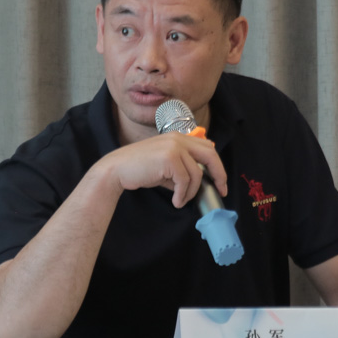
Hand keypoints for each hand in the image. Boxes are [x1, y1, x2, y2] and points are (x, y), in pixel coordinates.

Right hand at [98, 133, 227, 207]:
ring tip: (180, 200)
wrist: (117, 169)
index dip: (217, 165)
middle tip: (221, 191)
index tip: (220, 182)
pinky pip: (185, 181)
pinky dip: (182, 195)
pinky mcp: (169, 158)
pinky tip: (175, 201)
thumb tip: (199, 183)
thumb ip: (182, 169)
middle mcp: (178, 138)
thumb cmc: (139, 169)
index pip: (207, 147)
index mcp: (178, 137)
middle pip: (210, 155)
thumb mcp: (165, 167)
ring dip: (191, 192)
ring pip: (197, 173)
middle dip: (219, 174)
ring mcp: (174, 146)